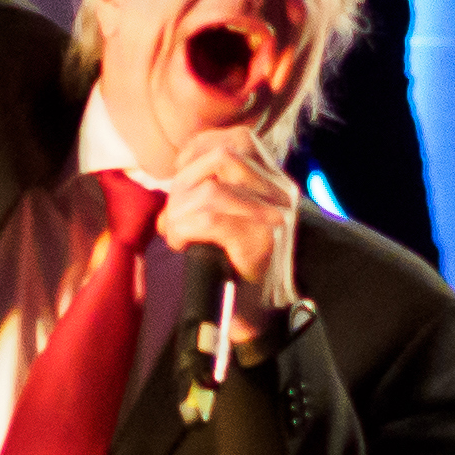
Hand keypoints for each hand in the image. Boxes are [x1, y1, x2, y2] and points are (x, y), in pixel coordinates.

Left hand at [160, 127, 297, 334]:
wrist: (266, 316)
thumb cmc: (240, 267)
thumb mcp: (236, 216)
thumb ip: (217, 188)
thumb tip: (174, 175)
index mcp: (276, 181)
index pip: (238, 138)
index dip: (199, 150)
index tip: (181, 176)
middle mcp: (281, 193)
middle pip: (221, 156)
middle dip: (184, 182)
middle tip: (173, 215)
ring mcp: (274, 217)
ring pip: (212, 188)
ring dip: (181, 209)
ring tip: (177, 231)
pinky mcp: (262, 242)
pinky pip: (210, 219)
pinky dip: (185, 228)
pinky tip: (182, 243)